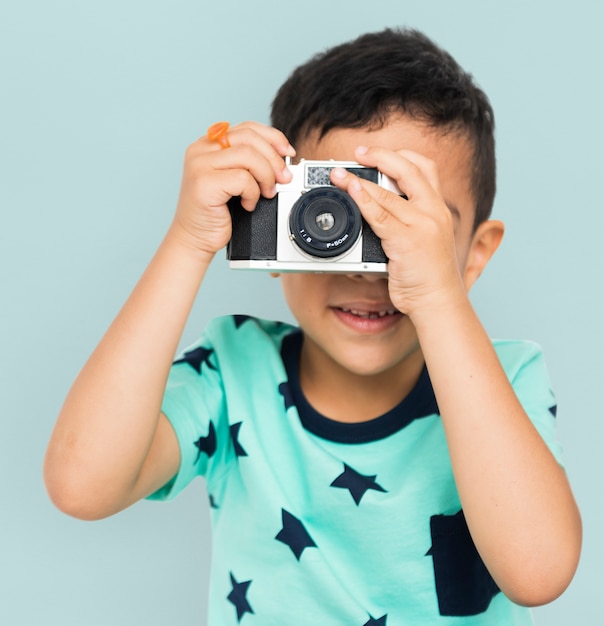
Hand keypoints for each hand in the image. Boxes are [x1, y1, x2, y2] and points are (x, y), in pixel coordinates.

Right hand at [170, 121, 294, 255]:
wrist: (195, 239)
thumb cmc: (215, 213)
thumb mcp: (234, 180)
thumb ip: (249, 163)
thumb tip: (282, 159)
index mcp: (208, 144)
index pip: (247, 128)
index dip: (272, 138)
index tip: (288, 153)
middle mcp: (201, 150)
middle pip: (249, 138)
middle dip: (274, 159)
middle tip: (284, 178)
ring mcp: (200, 165)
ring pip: (248, 156)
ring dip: (266, 176)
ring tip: (266, 193)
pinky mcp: (204, 182)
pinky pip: (242, 178)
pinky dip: (253, 193)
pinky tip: (248, 204)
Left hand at [331, 146, 465, 318]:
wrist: (438, 300)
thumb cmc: (429, 275)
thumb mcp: (426, 239)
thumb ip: (411, 221)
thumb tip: (380, 206)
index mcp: (438, 209)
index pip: (424, 167)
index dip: (400, 155)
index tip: (378, 153)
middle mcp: (433, 212)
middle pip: (409, 169)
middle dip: (380, 155)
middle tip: (358, 153)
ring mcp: (421, 225)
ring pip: (388, 192)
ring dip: (359, 179)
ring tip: (339, 174)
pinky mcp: (406, 241)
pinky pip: (380, 215)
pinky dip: (363, 200)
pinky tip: (351, 192)